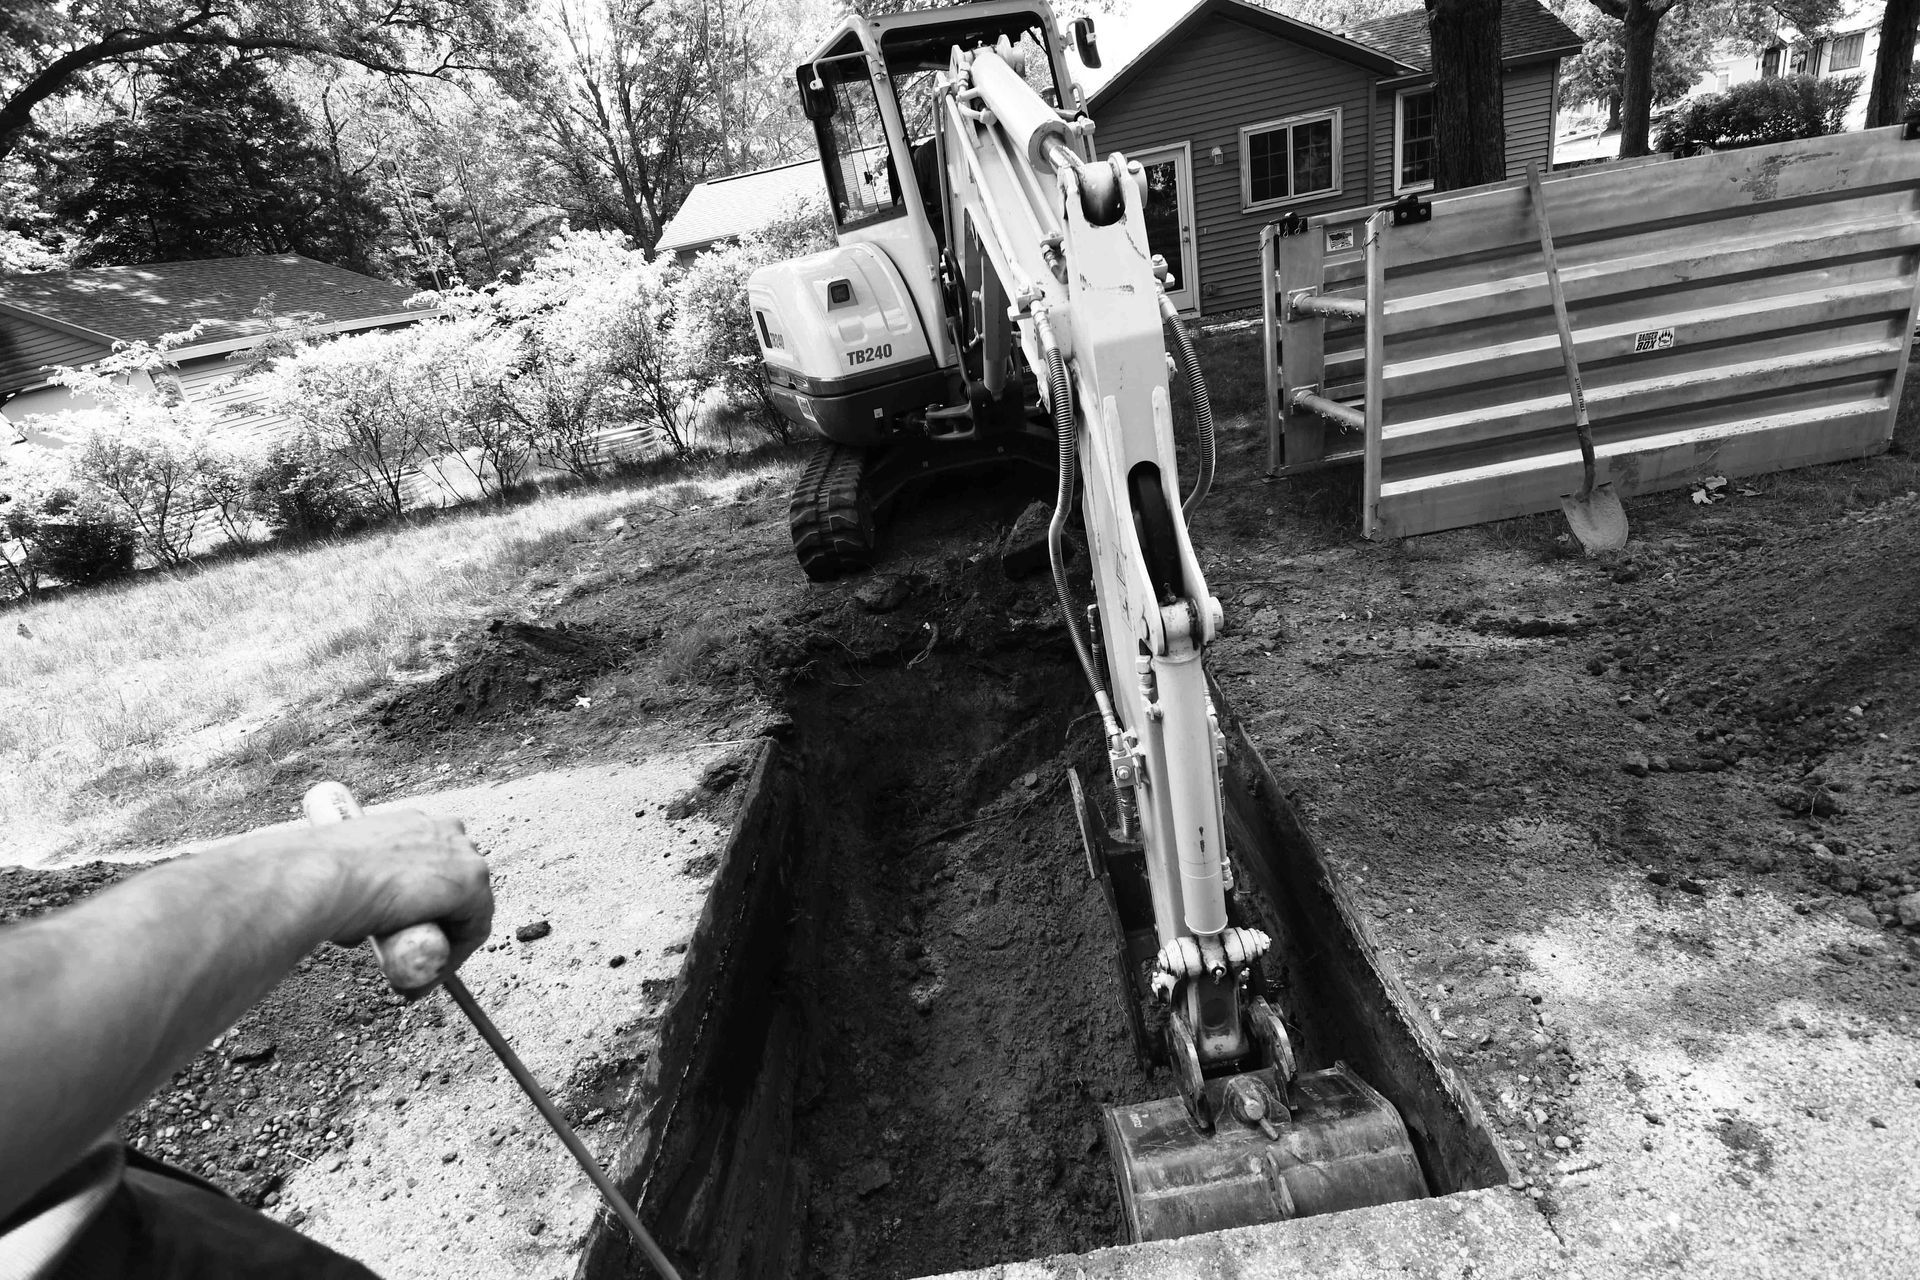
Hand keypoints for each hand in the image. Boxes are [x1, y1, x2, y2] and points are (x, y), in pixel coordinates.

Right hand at [307, 811, 492, 972]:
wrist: (318, 879)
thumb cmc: (316, 876)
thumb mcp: (342, 874)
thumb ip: (357, 888)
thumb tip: (354, 912)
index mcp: (414, 824)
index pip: (432, 871)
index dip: (419, 910)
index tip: (398, 940)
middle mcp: (444, 831)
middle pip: (452, 890)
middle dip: (433, 926)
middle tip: (405, 957)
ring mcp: (463, 854)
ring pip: (465, 911)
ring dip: (441, 946)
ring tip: (410, 976)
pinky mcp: (472, 883)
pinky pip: (472, 931)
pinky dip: (453, 959)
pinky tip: (425, 979)